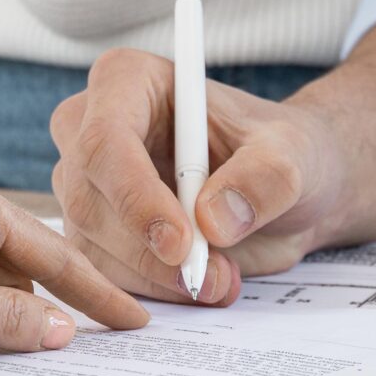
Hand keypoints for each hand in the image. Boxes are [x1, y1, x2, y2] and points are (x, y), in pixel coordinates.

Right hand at [50, 49, 347, 305]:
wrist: (283, 192)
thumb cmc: (281, 153)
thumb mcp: (291, 156)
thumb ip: (263, 179)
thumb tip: (213, 220)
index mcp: (128, 81)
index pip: (105, 140)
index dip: (135, 197)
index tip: (182, 244)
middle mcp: (89, 127)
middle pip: (88, 199)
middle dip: (148, 253)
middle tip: (215, 277)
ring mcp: (83, 183)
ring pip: (90, 245)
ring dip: (156, 279)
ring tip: (222, 278)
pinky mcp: (91, 231)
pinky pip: (97, 276)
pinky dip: (146, 293)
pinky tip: (198, 286)